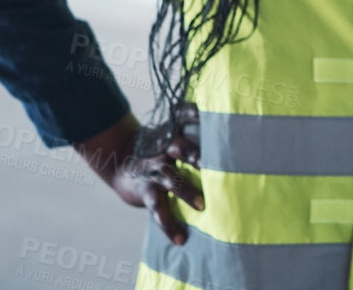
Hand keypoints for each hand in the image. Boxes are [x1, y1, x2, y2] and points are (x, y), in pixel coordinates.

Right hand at [74, 106, 202, 244]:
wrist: (119, 160)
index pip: (182, 115)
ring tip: (202, 205)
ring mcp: (153, 169)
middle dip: (192, 153)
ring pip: (169, 178)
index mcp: (171, 130)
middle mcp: (162, 147)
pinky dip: (168, 225)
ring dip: (186, 191)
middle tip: (209, 163)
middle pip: (178, 145)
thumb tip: (232, 126)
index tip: (204, 112)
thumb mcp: (172, 129)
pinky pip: (158, 209)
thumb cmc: (160, 146)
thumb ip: (195, 127)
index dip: (193, 112)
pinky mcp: (146, 191)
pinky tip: (180, 239)